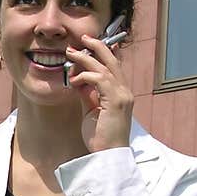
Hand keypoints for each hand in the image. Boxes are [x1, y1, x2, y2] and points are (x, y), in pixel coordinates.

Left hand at [65, 33, 132, 153]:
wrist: (108, 156)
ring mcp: (123, 96)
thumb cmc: (100, 138)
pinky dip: (86, 76)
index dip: (104, 52)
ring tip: (72, 54)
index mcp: (120, 94)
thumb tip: (77, 80)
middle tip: (83, 38)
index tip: (90, 43)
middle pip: (113, 61)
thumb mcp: (90, 111)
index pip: (114, 67)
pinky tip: (75, 81)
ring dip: (86, 58)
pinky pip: (101, 79)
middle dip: (97, 46)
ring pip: (105, 67)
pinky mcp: (115, 102)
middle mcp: (125, 92)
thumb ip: (86, 95)